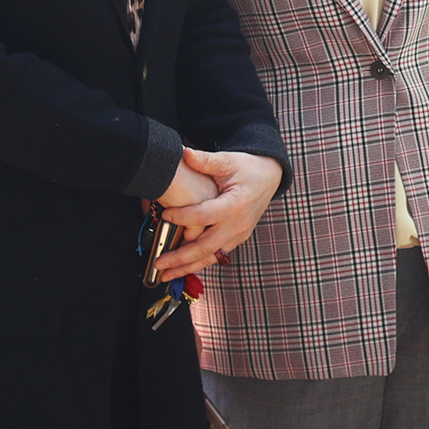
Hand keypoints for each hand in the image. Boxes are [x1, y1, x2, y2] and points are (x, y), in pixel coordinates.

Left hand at [156, 150, 283, 281]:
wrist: (269, 177)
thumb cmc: (247, 168)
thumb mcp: (228, 160)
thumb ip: (205, 160)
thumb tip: (184, 153)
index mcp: (235, 205)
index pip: (204, 216)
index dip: (182, 217)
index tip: (164, 215)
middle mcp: (238, 225)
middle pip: (205, 247)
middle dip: (180, 257)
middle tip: (158, 263)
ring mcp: (238, 235)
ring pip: (210, 257)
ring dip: (187, 267)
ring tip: (166, 275)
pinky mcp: (236, 239)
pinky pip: (216, 255)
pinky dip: (198, 263)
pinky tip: (182, 268)